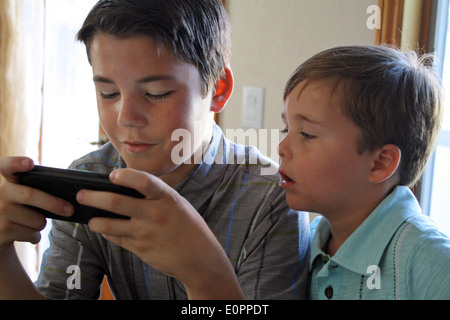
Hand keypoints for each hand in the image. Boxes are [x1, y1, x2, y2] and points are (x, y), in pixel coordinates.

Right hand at [0, 157, 73, 251]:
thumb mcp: (23, 196)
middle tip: (70, 209)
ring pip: (36, 220)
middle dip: (53, 203)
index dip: (16, 163)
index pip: (7, 166)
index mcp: (8, 181)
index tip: (30, 163)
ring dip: (42, 223)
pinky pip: (32, 234)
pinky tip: (26, 233)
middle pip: (30, 195)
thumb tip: (67, 199)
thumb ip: (38, 190)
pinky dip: (35, 235)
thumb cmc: (20, 210)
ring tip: (32, 222)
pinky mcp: (1, 232)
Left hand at [78, 168, 243, 298]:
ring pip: (108, 224)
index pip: (142, 181)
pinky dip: (107, 232)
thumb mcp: (177, 204)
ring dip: (95, 220)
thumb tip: (124, 188)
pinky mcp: (140, 248)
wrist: (200, 257)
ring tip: (91, 218)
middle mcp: (154, 214)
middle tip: (81, 194)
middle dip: (92, 196)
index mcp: (166, 198)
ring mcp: (145, 233)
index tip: (112, 175)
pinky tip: (105, 229)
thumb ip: (155, 196)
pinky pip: (116, 238)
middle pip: (115, 201)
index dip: (124, 175)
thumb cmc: (188, 226)